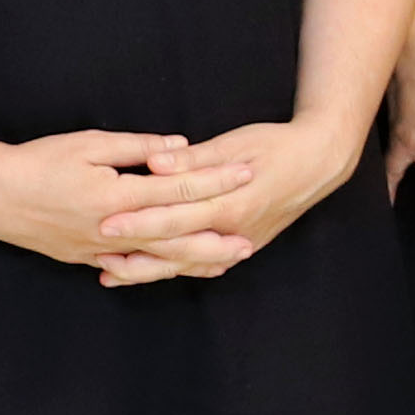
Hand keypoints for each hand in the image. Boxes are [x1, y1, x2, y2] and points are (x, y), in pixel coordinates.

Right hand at [0, 127, 233, 280]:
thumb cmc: (36, 162)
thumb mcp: (88, 143)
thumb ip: (137, 147)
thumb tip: (179, 147)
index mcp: (116, 196)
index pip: (178, 190)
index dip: (215, 182)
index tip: (246, 174)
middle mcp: (112, 229)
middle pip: (176, 238)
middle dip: (215, 239)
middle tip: (250, 240)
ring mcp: (97, 249)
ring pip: (155, 261)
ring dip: (191, 262)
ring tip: (222, 262)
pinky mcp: (83, 258)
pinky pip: (129, 268)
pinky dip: (155, 270)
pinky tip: (174, 272)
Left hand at [101, 116, 359, 281]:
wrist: (319, 162)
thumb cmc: (277, 145)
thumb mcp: (235, 142)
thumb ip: (193, 158)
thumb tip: (157, 161)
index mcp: (230, 203)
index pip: (174, 217)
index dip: (138, 222)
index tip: (104, 223)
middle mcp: (233, 231)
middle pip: (174, 250)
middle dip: (133, 254)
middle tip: (95, 254)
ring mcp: (239, 242)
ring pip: (186, 265)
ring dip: (148, 270)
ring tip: (109, 272)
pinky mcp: (243, 245)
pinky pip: (202, 265)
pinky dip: (173, 270)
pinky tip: (148, 272)